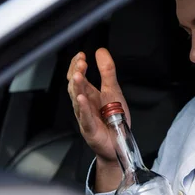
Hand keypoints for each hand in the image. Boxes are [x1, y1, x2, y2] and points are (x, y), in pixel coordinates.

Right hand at [67, 48, 130, 164]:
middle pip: (75, 86)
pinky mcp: (90, 129)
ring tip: (78, 75)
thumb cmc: (114, 118)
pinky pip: (85, 117)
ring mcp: (85, 117)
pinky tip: (81, 98)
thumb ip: (107, 71)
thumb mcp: (113, 90)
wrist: (119, 143)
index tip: (81, 55)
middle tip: (81, 63)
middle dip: (77, 73)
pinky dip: (83, 108)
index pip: (78, 76)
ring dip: (77, 87)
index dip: (77, 65)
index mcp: (89, 94)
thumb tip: (100, 51)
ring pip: (77, 100)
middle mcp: (84, 104)